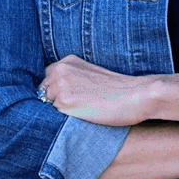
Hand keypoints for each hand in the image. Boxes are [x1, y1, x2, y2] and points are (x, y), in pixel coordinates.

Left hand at [40, 54, 159, 125]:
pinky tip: (82, 115)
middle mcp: (61, 70)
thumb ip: (72, 78)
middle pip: (42, 91)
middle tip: (78, 105)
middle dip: (53, 100)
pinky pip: (53, 115)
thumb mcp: (92, 75)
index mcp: (68, 61)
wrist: (136, 95)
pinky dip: (64, 117)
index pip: (46, 78)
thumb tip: (51, 95)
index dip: (55, 90)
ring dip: (58, 109)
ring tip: (82, 110)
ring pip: (46, 104)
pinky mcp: (65, 102)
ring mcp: (61, 85)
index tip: (70, 97)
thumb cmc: (118, 89)